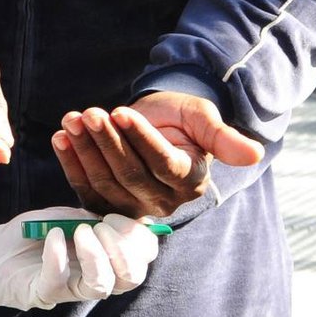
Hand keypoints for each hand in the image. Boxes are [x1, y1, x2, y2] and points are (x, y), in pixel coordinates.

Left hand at [0, 206, 158, 311]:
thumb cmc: (33, 233)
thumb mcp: (70, 217)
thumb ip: (97, 218)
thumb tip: (134, 218)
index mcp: (106, 256)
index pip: (143, 257)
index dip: (139, 236)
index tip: (114, 215)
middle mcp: (93, 277)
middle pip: (131, 277)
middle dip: (124, 247)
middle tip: (100, 225)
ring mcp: (70, 289)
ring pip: (103, 286)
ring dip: (98, 255)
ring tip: (81, 232)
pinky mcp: (44, 294)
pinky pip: (60, 282)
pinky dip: (59, 256)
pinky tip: (52, 236)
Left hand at [51, 92, 263, 217]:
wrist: (157, 120)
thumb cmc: (181, 117)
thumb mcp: (202, 118)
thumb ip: (222, 138)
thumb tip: (254, 154)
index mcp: (190, 181)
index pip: (163, 164)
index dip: (141, 139)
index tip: (121, 111)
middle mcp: (163, 201)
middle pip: (130, 175)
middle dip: (107, 142)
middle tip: (90, 113)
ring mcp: (133, 205)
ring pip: (105, 183)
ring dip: (85, 150)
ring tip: (72, 119)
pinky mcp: (108, 202)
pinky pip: (85, 189)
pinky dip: (70, 163)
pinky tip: (61, 137)